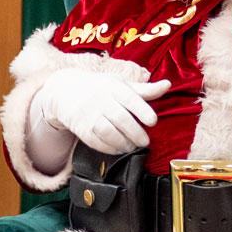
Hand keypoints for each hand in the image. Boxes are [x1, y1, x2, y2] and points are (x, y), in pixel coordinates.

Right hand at [32, 69, 168, 154]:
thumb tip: (168, 85)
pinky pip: (97, 142)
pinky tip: (118, 148)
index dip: (143, 111)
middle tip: (145, 141)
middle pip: (121, 119)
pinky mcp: (81, 128)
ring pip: (109, 132)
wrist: (64, 90)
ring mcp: (89, 115)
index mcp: (113, 88)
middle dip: (136, 133)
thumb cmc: (98, 87)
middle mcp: (100, 100)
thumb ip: (144, 89)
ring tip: (132, 146)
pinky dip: (110, 148)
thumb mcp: (119, 83)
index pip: (130, 99)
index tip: (153, 121)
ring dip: (124, 143)